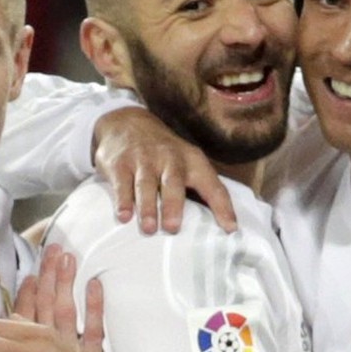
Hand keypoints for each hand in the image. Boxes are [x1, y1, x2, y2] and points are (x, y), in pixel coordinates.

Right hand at [93, 107, 235, 233]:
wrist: (127, 123)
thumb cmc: (163, 154)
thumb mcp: (186, 161)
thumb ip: (199, 188)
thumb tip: (221, 226)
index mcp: (192, 161)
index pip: (212, 185)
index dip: (222, 207)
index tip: (230, 229)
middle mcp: (169, 158)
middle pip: (174, 182)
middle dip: (174, 205)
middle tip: (173, 228)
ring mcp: (143, 159)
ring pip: (146, 184)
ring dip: (148, 207)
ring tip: (149, 228)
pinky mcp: (120, 163)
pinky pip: (122, 183)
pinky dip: (123, 200)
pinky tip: (124, 216)